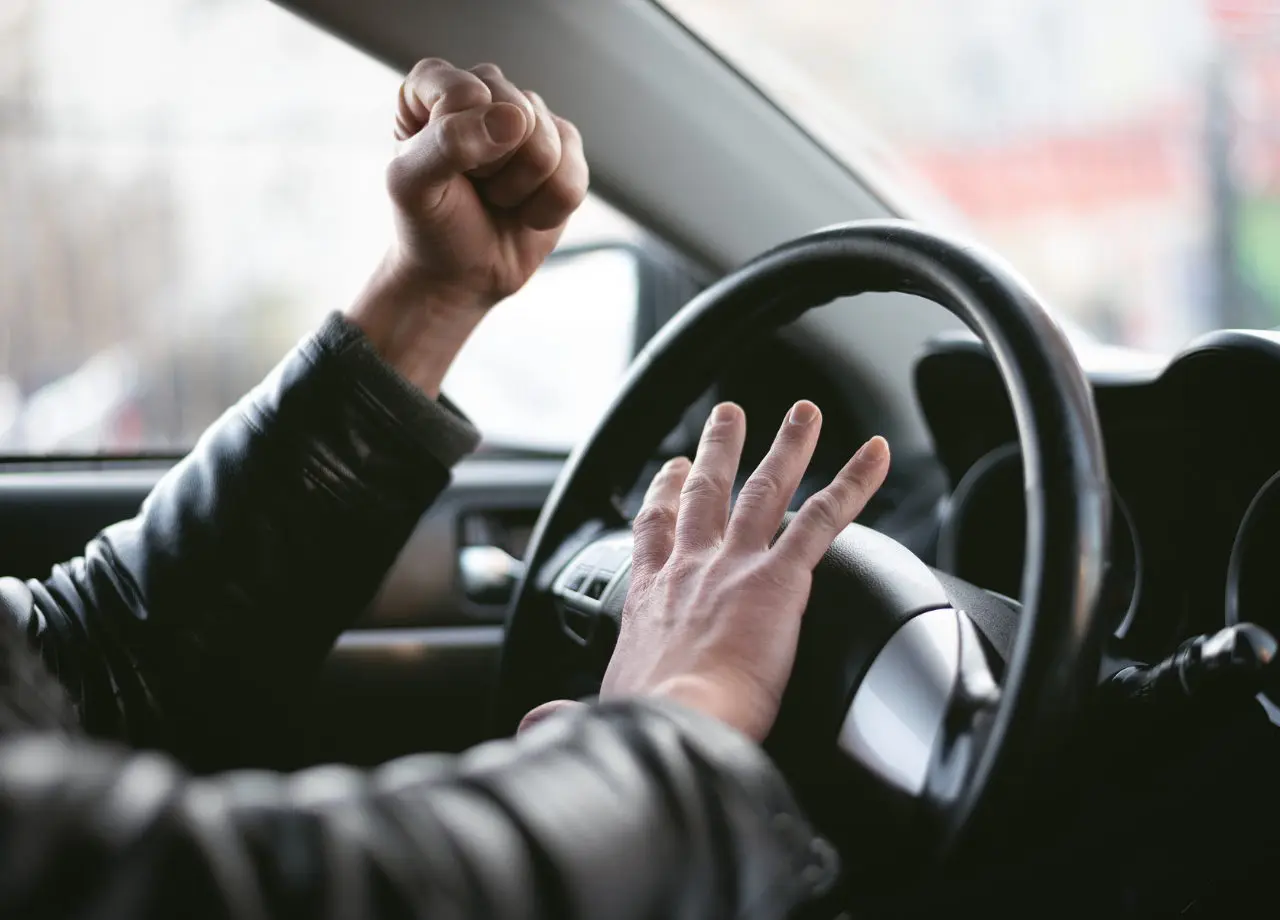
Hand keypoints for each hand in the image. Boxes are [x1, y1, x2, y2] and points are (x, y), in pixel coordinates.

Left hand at [348, 59, 587, 395]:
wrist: (461, 274)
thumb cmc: (429, 223)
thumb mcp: (412, 186)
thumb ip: (447, 143)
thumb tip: (514, 118)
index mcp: (435, 85)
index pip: (466, 92)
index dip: (460, 143)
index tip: (444, 169)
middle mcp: (487, 90)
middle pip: (517, 113)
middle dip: (496, 168)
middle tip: (475, 187)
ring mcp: (531, 119)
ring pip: (550, 145)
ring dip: (521, 190)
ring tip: (498, 199)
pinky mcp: (565, 152)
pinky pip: (575, 176)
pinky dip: (548, 208)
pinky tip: (525, 212)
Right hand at [599, 401, 889, 740]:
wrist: (676, 723)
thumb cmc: (642, 724)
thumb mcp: (600, 711)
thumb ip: (571, 712)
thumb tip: (541, 725)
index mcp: (650, 598)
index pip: (653, 533)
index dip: (662, 496)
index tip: (669, 470)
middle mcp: (690, 569)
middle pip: (705, 494)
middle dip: (718, 450)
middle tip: (729, 417)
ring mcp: (735, 566)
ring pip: (765, 490)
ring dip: (787, 446)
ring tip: (804, 413)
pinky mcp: (780, 578)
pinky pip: (823, 518)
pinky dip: (853, 482)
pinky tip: (878, 456)